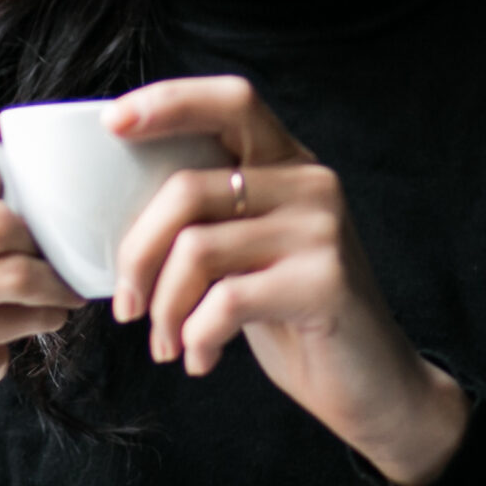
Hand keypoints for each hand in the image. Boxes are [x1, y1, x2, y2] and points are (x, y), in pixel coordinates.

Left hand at [106, 76, 468, 485]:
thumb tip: (113, 209)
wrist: (372, 385)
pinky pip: (226, 300)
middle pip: (187, 189)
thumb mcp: (246, 251)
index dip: (169, 102)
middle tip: (127, 305)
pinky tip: (201, 358)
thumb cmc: (290, 314)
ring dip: (165, 308)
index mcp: (287, 162)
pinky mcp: (326, 281)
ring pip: (197, 249)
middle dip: (137, 254)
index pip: (230, 101)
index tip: (113, 125)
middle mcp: (310, 182)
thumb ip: (207, 218)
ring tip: (167, 342)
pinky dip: (197, 336)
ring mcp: (322, 229)